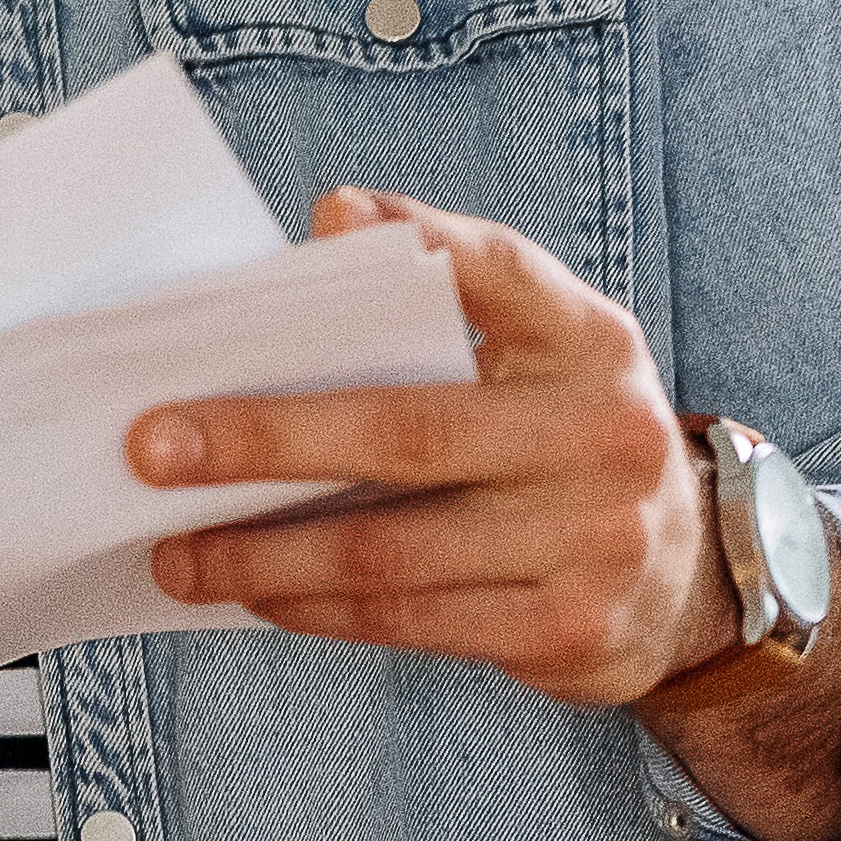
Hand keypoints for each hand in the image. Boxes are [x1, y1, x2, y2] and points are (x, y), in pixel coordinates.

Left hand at [127, 189, 727, 706]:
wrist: (686, 584)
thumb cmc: (563, 449)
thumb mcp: (542, 368)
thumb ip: (451, 327)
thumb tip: (298, 283)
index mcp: (590, 342)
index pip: (504, 269)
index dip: (423, 236)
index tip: (329, 214)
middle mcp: (603, 432)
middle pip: (406, 430)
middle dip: (264, 439)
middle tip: (154, 444)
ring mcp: (591, 536)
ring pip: (390, 548)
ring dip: (264, 555)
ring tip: (178, 552)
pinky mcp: (566, 625)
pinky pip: (409, 618)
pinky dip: (317, 609)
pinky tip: (255, 597)